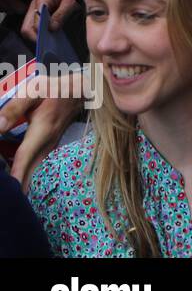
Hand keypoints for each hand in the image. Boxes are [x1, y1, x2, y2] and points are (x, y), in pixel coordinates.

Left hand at [0, 69, 87, 188]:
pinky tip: (24, 180)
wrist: (82, 87)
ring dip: (26, 183)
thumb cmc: (55, 86)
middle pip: (32, 169)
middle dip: (21, 187)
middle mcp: (48, 141)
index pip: (24, 157)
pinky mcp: (52, 144)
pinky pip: (40, 163)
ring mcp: (52, 144)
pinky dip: (30, 174)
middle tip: (10, 203)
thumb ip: (14, 108)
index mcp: (42, 130)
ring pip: (37, 168)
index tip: (11, 192)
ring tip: (16, 197)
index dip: (16, 175)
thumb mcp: (33, 91)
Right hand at [20, 0, 70, 43]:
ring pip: (31, 25)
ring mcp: (38, 6)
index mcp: (42, 0)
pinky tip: (53, 35)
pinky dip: (43, 30)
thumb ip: (61, 15)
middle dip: (35, 38)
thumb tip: (51, 29)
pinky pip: (38, 22)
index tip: (46, 44)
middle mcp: (36, 3)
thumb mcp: (72, 2)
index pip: (32, 24)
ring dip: (39, 34)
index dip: (38, 36)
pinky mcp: (43, 8)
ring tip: (51, 43)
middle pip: (27, 26)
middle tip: (48, 46)